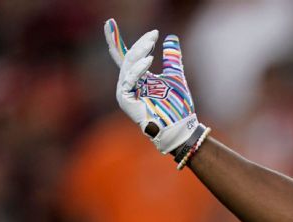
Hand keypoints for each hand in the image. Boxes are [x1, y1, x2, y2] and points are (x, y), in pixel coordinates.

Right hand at [103, 18, 200, 154]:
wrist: (181, 127)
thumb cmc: (177, 106)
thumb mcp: (175, 75)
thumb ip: (171, 57)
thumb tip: (171, 37)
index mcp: (137, 78)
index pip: (125, 55)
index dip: (117, 39)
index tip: (112, 22)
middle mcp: (128, 84)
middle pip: (127, 58)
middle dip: (139, 44)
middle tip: (153, 34)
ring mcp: (124, 92)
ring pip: (127, 66)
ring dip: (140, 52)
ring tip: (152, 42)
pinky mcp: (124, 100)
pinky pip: (129, 80)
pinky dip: (138, 69)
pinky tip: (149, 59)